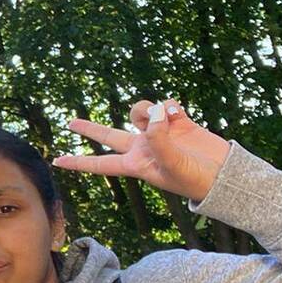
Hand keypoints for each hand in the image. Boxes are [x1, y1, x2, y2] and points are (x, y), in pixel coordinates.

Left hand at [52, 99, 230, 203]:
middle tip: (69, 123)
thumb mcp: (172, 164)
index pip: (101, 164)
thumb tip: (153, 114)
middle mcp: (143, 148)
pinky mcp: (177, 122)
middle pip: (109, 136)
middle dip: (90, 129)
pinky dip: (170, 106)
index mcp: (136, 165)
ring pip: (140, 112)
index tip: (57, 161)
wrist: (224, 174)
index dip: (79, 162)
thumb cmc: (196, 178)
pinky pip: (165, 105)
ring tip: (166, 118)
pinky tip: (181, 114)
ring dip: (148, 110)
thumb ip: (159, 140)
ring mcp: (159, 134)